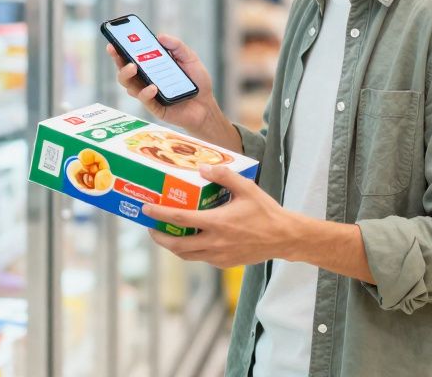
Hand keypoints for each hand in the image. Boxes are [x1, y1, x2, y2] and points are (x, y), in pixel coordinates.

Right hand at [107, 34, 230, 145]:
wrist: (207, 105)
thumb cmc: (196, 81)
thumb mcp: (189, 58)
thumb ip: (177, 46)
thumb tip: (159, 35)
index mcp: (151, 67)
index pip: (131, 57)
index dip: (120, 50)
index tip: (113, 41)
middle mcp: (146, 80)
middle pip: (124, 71)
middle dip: (118, 60)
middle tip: (118, 51)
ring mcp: (149, 94)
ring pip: (129, 86)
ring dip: (127, 75)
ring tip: (134, 66)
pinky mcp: (155, 107)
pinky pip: (145, 100)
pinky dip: (146, 92)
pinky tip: (153, 87)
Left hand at [141, 164, 297, 268]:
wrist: (285, 238)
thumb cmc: (266, 212)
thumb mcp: (246, 188)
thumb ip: (223, 176)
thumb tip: (202, 168)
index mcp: (218, 223)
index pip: (180, 220)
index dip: (160, 214)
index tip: (147, 208)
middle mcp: (215, 243)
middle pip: (177, 246)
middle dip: (159, 238)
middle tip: (151, 227)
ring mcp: (219, 256)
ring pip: (187, 255)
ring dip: (173, 246)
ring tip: (166, 234)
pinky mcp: (225, 263)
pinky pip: (201, 258)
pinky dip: (191, 250)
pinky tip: (191, 239)